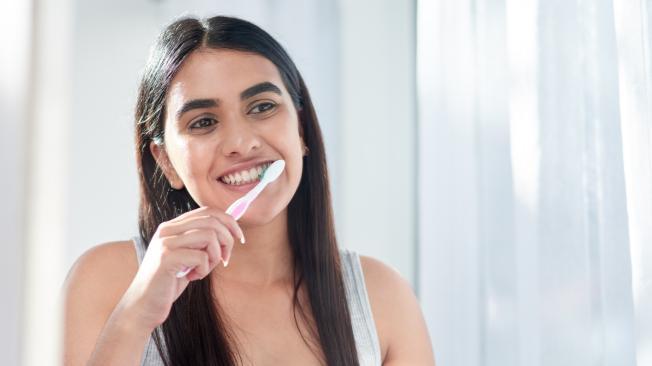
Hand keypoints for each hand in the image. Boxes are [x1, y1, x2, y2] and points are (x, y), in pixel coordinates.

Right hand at [116, 206, 243, 331]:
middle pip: (212, 220)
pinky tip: (192, 277)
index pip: (207, 211)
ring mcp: (165, 242)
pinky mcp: (167, 258)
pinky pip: (201, 257)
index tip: (239, 237)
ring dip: (215, 256)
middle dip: (227, 239)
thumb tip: (231, 231)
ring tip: (204, 269)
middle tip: (225, 259)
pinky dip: (204, 270)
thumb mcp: (188, 257)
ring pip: (210, 236)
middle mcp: (167, 230)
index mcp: (172, 226)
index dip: (229, 222)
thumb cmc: (168, 283)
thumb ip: (202, 243)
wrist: (143, 305)